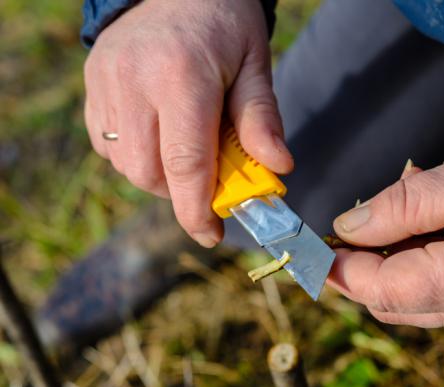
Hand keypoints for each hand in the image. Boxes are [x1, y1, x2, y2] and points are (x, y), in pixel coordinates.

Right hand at [84, 0, 292, 246]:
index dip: (197, 211)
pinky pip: (106, 145)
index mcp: (182, 77)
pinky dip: (135, 155)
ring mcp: (106, 83)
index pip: (185, 163)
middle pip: (148, 173)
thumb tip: (278, 169)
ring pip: (125, 164)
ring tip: (185, 150)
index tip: (212, 235)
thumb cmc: (224, 23)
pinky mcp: (93, 85)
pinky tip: (158, 134)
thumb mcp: (255, 64)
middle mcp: (135, 82)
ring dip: (158, 175)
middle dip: (180, 193)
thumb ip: (261, 119)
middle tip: (207, 181)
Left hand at [328, 122, 443, 326]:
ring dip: (389, 258)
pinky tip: (426, 217)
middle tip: (358, 215)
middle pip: (391, 302)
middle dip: (360, 264)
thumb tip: (344, 229)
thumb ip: (400, 207)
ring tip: (404, 203)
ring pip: (410, 298)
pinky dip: (416, 258)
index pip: (381, 291)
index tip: (309, 244)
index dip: (338, 270)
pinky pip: (436, 288)